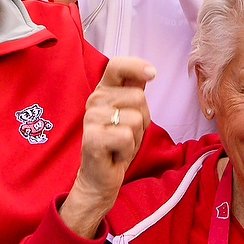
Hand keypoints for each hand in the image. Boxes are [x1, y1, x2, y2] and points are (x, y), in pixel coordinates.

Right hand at [61, 57, 156, 238]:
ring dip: (136, 137)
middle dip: (143, 119)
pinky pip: (127, 137)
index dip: (136, 66)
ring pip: (136, 119)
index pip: (117, 65)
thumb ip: (135, 90)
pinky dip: (128, 149)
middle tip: (127, 132)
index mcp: (103, 90)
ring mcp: (91, 119)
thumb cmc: (118, 143)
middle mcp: (94, 100)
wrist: (100, 177)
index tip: (152, 74)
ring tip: (121, 143)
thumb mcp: (130, 113)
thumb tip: (148, 71)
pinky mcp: (93, 138)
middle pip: (138, 98)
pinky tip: (116, 153)